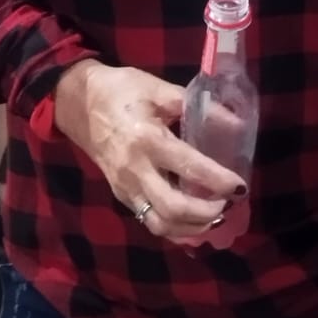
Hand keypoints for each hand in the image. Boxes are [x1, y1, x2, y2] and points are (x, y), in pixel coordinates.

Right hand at [52, 62, 244, 243]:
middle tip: (229, 205)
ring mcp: (125, 187)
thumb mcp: (158, 89)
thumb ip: (195, 106)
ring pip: (159, 223)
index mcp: (147, 140)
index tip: (240, 187)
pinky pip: (148, 220)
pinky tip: (193, 221)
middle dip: (206, 213)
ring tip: (216, 217)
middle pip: (173, 208)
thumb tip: (233, 122)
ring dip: (191, 227)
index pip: (189, 168)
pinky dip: (174, 227)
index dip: (219, 181)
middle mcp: (135, 170)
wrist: (77, 102)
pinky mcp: (120, 194)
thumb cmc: (120, 90)